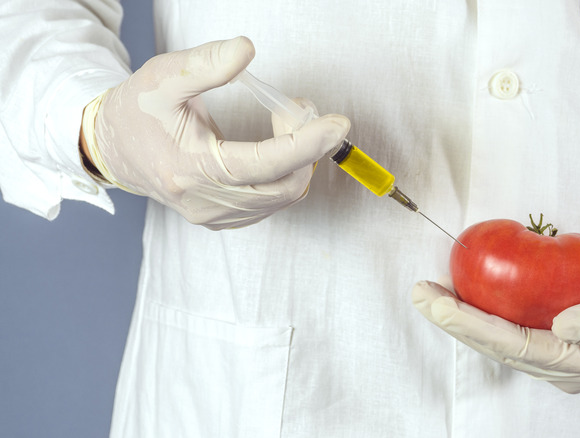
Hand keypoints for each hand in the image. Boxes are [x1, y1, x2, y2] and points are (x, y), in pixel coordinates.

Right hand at [80, 36, 349, 229]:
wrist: (114, 149)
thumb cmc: (138, 111)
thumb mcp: (163, 77)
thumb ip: (205, 64)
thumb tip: (246, 50)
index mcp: (191, 169)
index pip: (263, 164)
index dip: (306, 144)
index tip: (337, 124)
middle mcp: (206, 203)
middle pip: (283, 186)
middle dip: (306, 146)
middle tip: (298, 108)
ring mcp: (216, 216)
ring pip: (284, 196)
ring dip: (299, 158)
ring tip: (285, 120)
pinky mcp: (225, 219)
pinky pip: (273, 201)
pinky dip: (286, 172)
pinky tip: (275, 146)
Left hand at [412, 264, 579, 392]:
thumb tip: (563, 328)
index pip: (517, 346)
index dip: (474, 325)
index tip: (439, 301)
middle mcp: (566, 370)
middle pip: (498, 348)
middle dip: (454, 323)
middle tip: (420, 294)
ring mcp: (558, 360)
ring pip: (499, 343)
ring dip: (461, 320)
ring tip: (429, 294)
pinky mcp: (554, 344)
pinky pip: (509, 331)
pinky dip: (481, 314)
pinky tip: (460, 294)